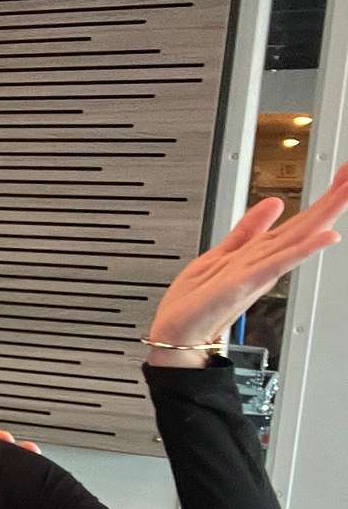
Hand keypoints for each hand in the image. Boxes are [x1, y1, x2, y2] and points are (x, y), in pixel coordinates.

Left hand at [146, 161, 347, 365]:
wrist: (178, 334)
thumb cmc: (196, 301)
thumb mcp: (221, 253)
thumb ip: (248, 229)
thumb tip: (274, 203)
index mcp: (261, 254)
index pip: (297, 221)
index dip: (319, 198)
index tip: (341, 175)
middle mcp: (264, 262)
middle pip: (304, 226)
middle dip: (329, 201)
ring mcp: (258, 272)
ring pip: (297, 239)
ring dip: (323, 216)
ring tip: (346, 193)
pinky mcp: (245, 283)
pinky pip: (278, 262)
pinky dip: (302, 250)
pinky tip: (326, 237)